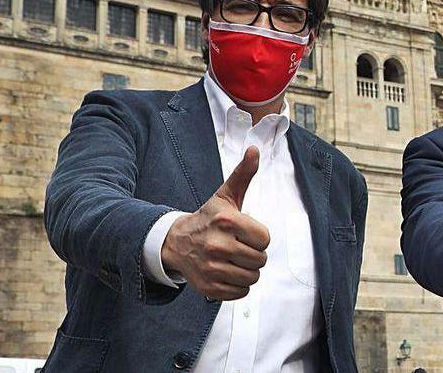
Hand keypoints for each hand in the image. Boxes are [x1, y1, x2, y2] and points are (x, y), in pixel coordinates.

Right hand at [161, 146, 269, 300]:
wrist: (177, 242)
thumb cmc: (208, 218)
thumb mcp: (225, 196)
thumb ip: (243, 174)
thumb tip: (255, 149)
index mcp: (227, 221)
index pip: (265, 239)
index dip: (258, 236)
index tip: (245, 232)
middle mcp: (218, 245)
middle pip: (260, 260)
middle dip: (253, 254)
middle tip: (238, 247)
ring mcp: (212, 268)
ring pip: (252, 278)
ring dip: (247, 270)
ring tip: (233, 259)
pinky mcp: (209, 287)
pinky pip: (241, 292)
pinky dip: (238, 285)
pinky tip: (227, 272)